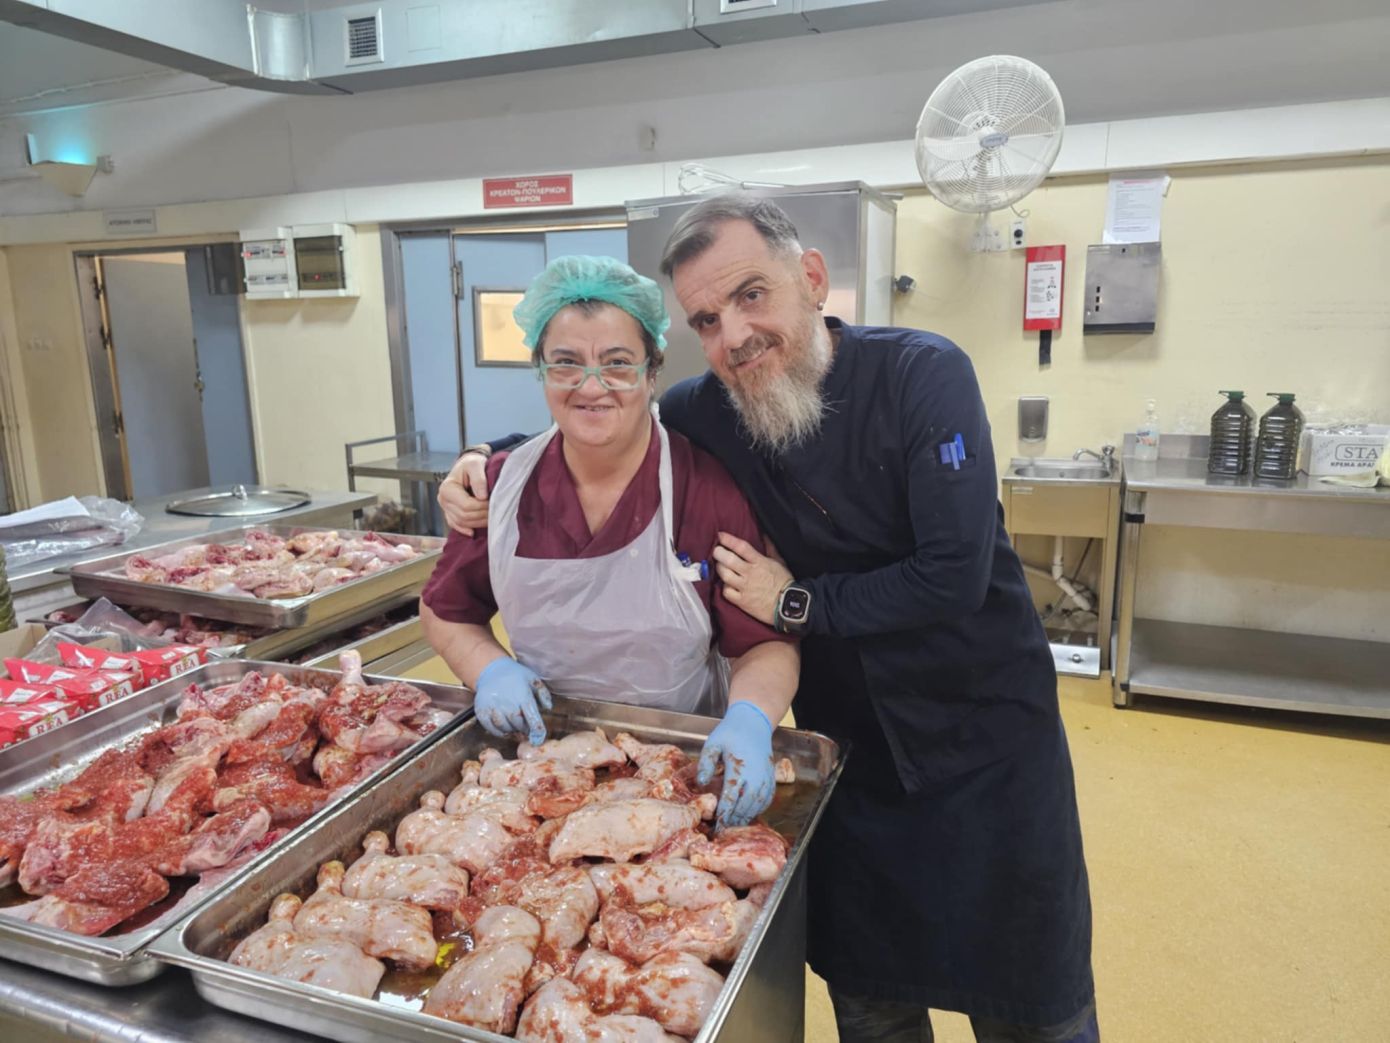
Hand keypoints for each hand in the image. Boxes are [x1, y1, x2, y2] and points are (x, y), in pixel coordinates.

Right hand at [438, 452, 491, 535]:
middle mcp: (443, 500)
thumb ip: (479, 478)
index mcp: (447, 488)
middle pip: (464, 516)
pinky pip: (456, 525)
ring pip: (462, 522)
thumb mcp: (476, 464)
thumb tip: (482, 496)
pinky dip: (465, 529)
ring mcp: (445, 508)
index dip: (482, 507)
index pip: (466, 505)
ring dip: (478, 522)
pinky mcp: (449, 513)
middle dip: (482, 515)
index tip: (493, 501)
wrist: (468, 466)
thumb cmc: (472, 464)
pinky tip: (473, 532)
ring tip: (491, 516)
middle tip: (496, 509)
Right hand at [473, 657, 551, 745]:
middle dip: (524, 728)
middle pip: (518, 724)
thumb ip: (543, 693)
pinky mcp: (482, 711)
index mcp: (522, 695)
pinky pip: (492, 729)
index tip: (538, 739)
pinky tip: (504, 726)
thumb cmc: (515, 675)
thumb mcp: (533, 678)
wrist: (490, 669)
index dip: (537, 731)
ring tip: (514, 724)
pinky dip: (499, 732)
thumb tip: (548, 708)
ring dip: (512, 730)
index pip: (532, 717)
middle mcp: (507, 702)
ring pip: (505, 728)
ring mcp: (493, 707)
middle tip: (526, 726)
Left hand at [697, 702, 774, 829]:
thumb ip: (705, 763)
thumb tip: (701, 783)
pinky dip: (758, 809)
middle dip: (734, 820)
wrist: (754, 722)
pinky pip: (767, 800)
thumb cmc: (731, 732)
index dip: (723, 815)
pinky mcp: (771, 778)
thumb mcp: (713, 744)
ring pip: (757, 805)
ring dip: (746, 817)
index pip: (731, 799)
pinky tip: (749, 813)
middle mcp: (755, 776)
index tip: (716, 826)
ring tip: (734, 825)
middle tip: (723, 831)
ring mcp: (765, 778)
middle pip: (745, 806)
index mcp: (739, 768)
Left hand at [712, 532, 792, 626]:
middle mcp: (750, 574)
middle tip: (717, 551)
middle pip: (728, 560)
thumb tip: (764, 534)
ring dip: (719, 568)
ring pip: (724, 575)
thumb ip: (770, 547)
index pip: (741, 547)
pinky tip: (727, 584)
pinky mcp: (742, 601)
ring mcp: (745, 588)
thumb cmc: (784, 583)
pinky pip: (726, 592)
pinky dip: (724, 587)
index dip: (729, 540)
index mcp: (760, 562)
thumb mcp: (780, 562)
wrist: (788, 605)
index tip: (720, 535)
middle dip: (719, 553)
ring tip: (720, 566)